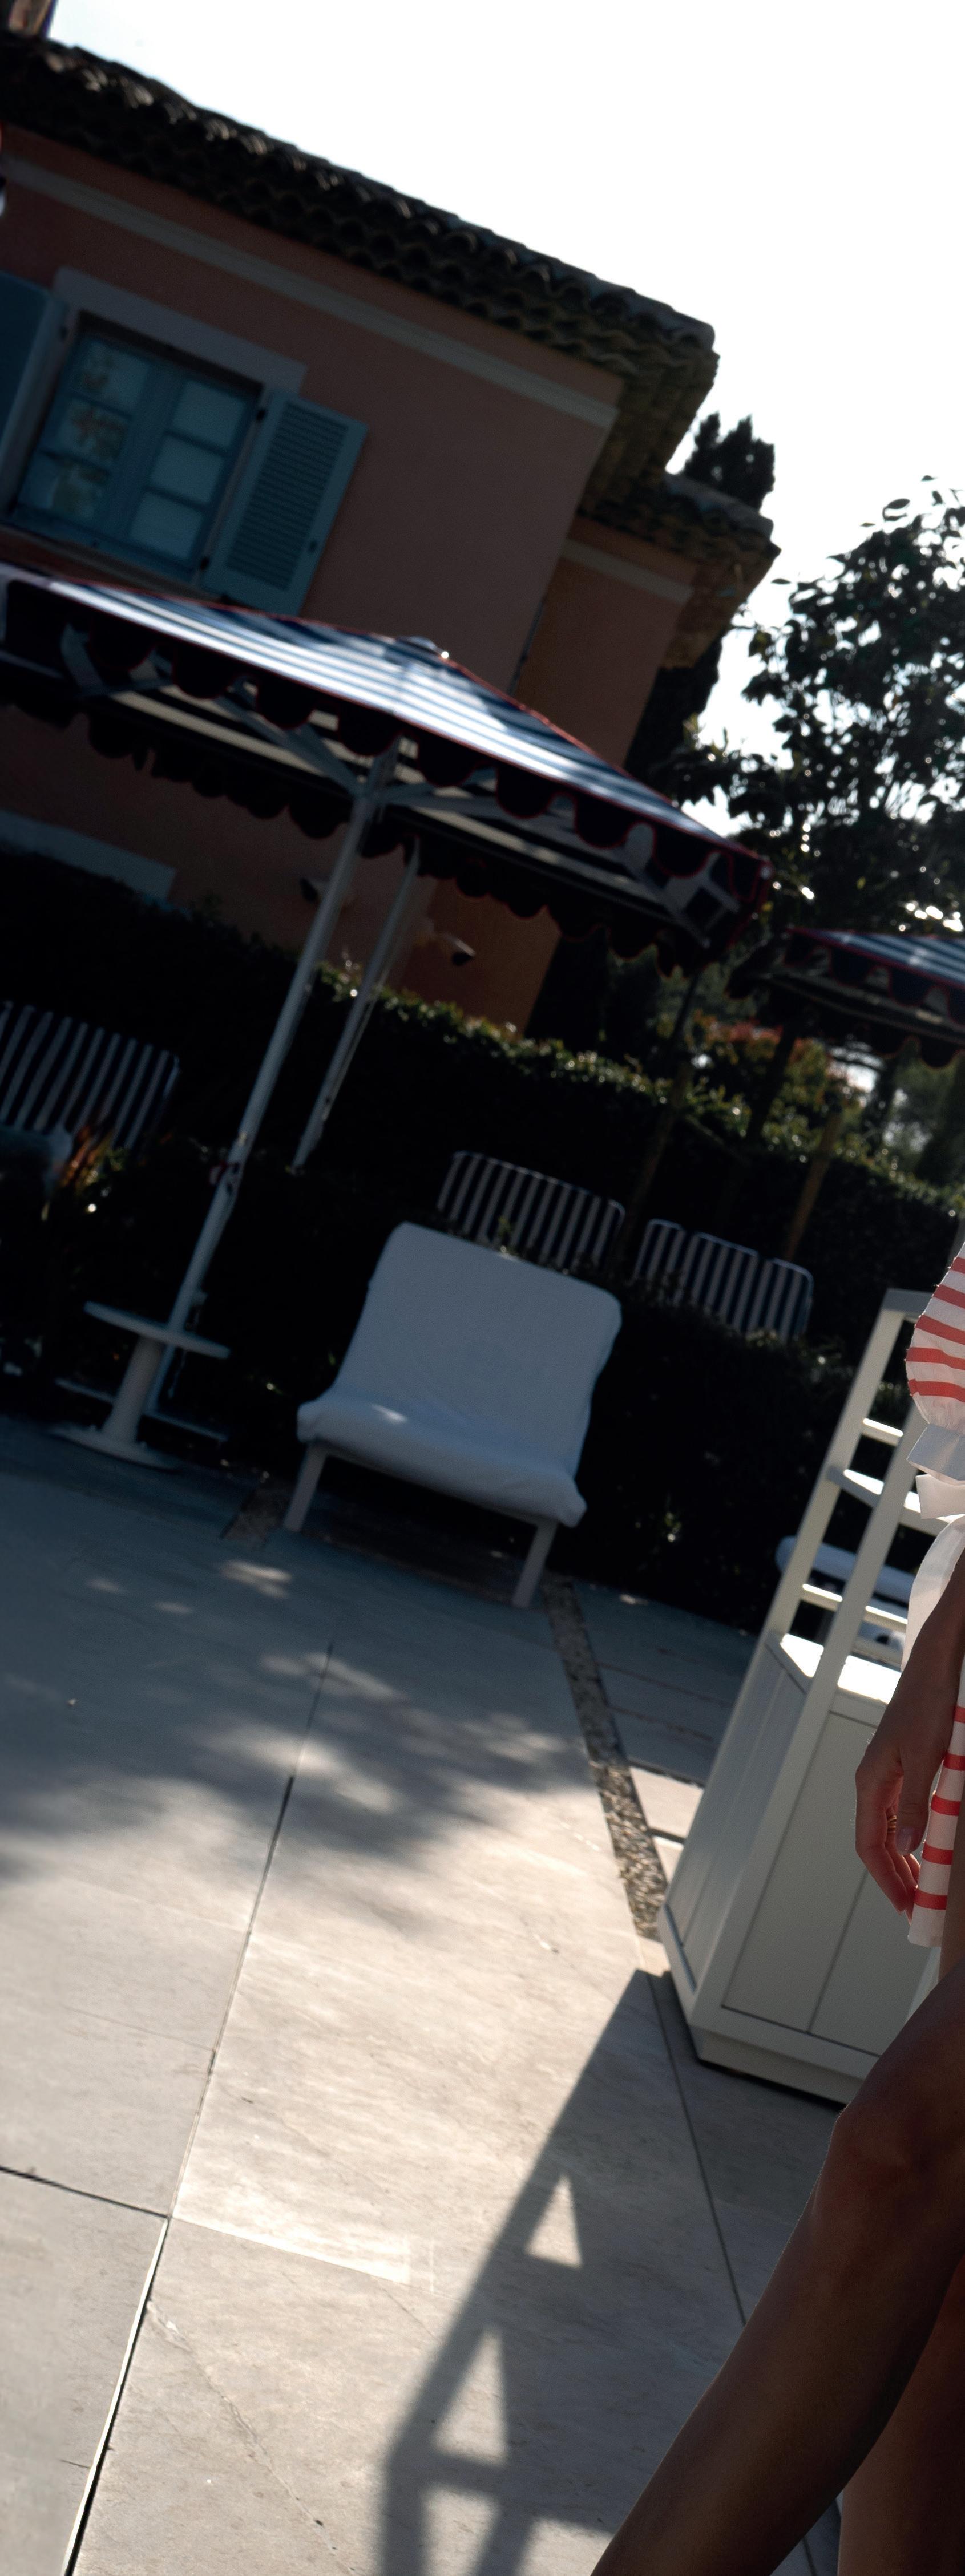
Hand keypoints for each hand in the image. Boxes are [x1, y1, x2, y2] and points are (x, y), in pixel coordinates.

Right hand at [855, 1653, 959, 1915]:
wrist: (936, 1667)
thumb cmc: (929, 1707)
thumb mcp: (927, 1760)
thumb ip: (917, 1806)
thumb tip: (907, 1850)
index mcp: (871, 1782)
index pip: (870, 1845)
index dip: (886, 1880)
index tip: (905, 1906)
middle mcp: (874, 1782)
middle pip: (877, 1843)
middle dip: (895, 1877)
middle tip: (917, 1906)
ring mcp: (888, 1775)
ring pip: (890, 1830)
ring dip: (904, 1861)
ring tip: (922, 1887)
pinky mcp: (904, 1769)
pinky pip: (902, 1814)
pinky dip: (913, 1838)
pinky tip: (926, 1849)